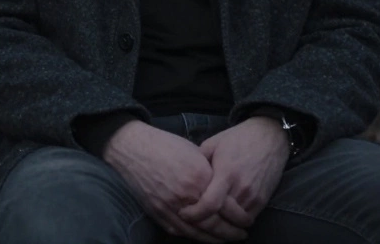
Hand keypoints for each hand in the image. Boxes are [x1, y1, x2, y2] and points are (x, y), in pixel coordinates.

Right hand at [102, 121, 242, 242]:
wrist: (133, 148)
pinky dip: (194, 237)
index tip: (247, 220)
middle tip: (241, 235)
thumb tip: (223, 190)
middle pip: (215, 224)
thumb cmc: (164, 145)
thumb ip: (209, 174)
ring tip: (226, 240)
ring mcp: (170, 206)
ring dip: (215, 239)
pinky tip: (203, 237)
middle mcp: (187, 194)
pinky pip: (179, 231)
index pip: (226, 206)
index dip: (240, 217)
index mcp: (199, 177)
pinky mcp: (158, 212)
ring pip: (198, 232)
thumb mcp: (194, 153)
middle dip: (231, 233)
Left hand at [180, 117, 288, 233]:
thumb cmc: (237, 138)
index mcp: (225, 173)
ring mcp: (254, 196)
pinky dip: (236, 221)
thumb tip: (182, 177)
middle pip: (222, 217)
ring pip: (235, 222)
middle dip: (206, 223)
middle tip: (192, 222)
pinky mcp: (263, 200)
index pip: (210, 204)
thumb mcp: (212, 144)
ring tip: (208, 220)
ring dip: (222, 224)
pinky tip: (225, 216)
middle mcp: (241, 188)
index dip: (195, 214)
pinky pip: (248, 218)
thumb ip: (198, 163)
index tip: (183, 214)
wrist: (269, 137)